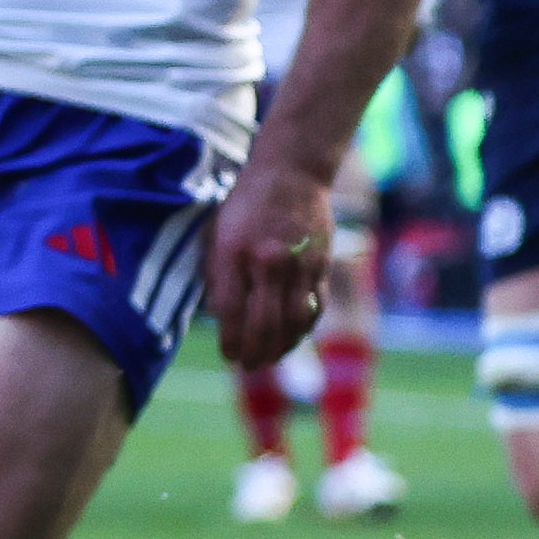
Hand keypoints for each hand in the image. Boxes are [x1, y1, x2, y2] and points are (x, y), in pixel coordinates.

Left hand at [203, 156, 344, 371]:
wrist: (291, 172)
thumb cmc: (245, 204)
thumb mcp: (218, 233)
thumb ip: (218, 274)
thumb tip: (220, 318)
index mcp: (234, 252)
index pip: (231, 310)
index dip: (230, 340)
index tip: (228, 355)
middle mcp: (268, 261)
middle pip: (264, 323)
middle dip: (254, 352)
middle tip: (246, 366)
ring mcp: (298, 265)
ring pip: (294, 322)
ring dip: (281, 348)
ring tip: (268, 360)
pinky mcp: (321, 265)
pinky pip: (314, 308)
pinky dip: (303, 330)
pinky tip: (292, 340)